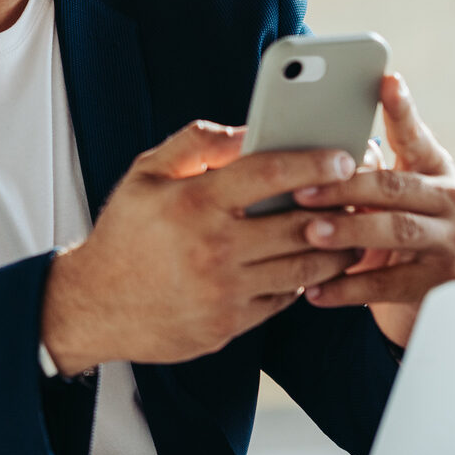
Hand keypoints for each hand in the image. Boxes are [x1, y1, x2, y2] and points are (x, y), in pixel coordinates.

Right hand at [41, 122, 362, 373]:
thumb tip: (245, 130)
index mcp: (195, 204)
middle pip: (300, 224)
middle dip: (339, 206)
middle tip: (359, 192)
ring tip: (348, 229)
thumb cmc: (124, 234)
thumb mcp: (145, 174)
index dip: (313, 161)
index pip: (268, 174)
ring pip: (303, 267)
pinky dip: (304, 280)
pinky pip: (284, 298)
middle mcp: (213, 248)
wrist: (94, 306)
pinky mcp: (229, 324)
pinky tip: (311, 263)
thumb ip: (195, 143)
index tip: (343, 155)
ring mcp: (224, 291)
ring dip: (334, 247)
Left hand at [290, 73, 454, 347]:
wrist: (420, 296)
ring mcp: (451, 242)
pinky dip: (348, 287)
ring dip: (348, 231)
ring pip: (396, 231)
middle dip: (344, 188)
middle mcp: (451, 199)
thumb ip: (358, 170)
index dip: (402, 108)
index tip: (387, 79)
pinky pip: (388, 284)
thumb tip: (309, 151)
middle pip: (395, 187)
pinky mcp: (438, 284)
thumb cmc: (386, 228)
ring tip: (309, 233)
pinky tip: (315, 290)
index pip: (415, 134)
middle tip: (300, 191)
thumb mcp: (379, 196)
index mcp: (434, 167)